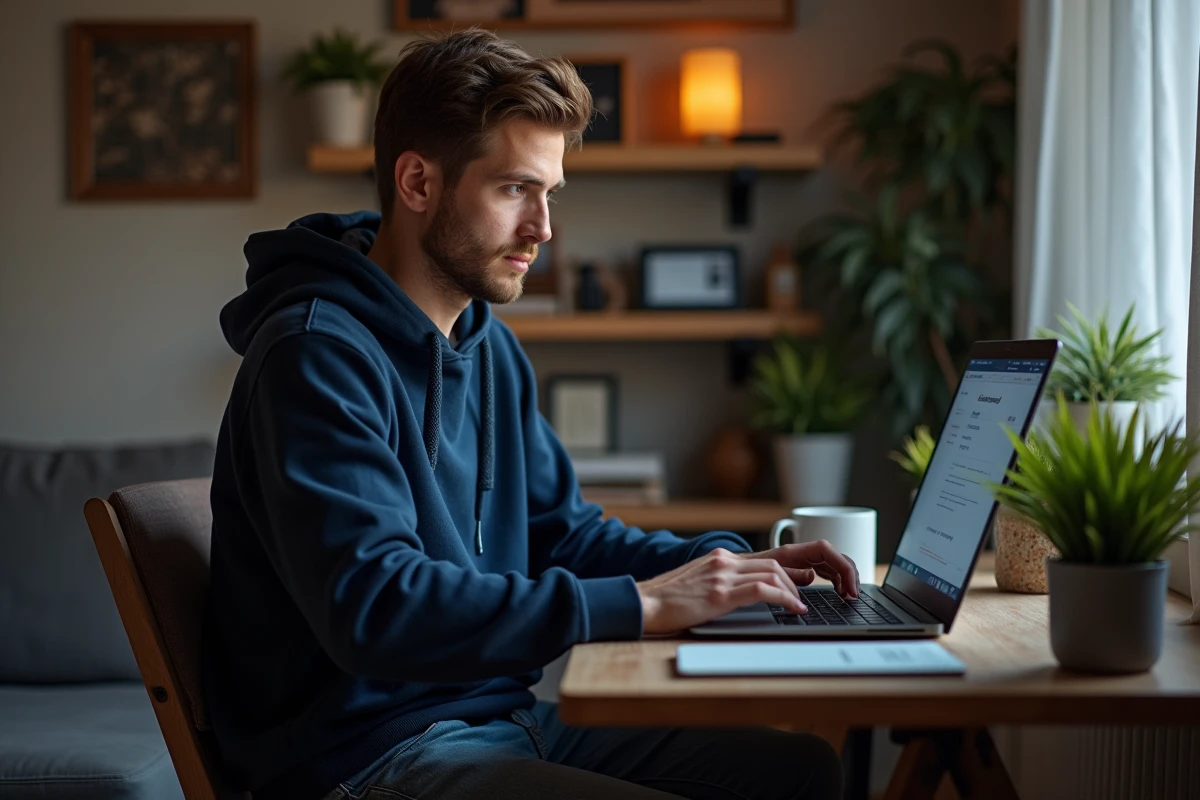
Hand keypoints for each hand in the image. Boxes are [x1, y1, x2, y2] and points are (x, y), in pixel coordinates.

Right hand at [636, 548, 806, 635]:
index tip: (801, 580)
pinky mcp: (720, 594)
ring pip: (772, 574)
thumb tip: (742, 593)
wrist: (643, 603)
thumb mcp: (698, 583)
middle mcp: (723, 561)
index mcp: (718, 558)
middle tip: (804, 595)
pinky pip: (762, 591)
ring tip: (799, 606)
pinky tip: (792, 609)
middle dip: (794, 579)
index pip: (762, 558)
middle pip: (772, 563)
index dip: (787, 569)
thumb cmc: (666, 600)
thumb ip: (720, 581)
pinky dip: (784, 599)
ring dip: (792, 591)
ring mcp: (721, 576)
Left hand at [739, 539, 859, 598]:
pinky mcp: (799, 568)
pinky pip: (824, 569)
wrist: (728, 572)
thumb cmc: (744, 573)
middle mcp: (798, 554)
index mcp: (790, 552)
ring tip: (848, 595)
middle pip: (833, 556)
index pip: (825, 550)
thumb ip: (787, 574)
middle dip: (848, 574)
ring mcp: (800, 560)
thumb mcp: (764, 575)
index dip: (842, 566)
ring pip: (831, 563)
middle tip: (853, 596)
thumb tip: (810, 576)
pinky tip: (838, 591)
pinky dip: (835, 579)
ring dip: (844, 577)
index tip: (849, 588)